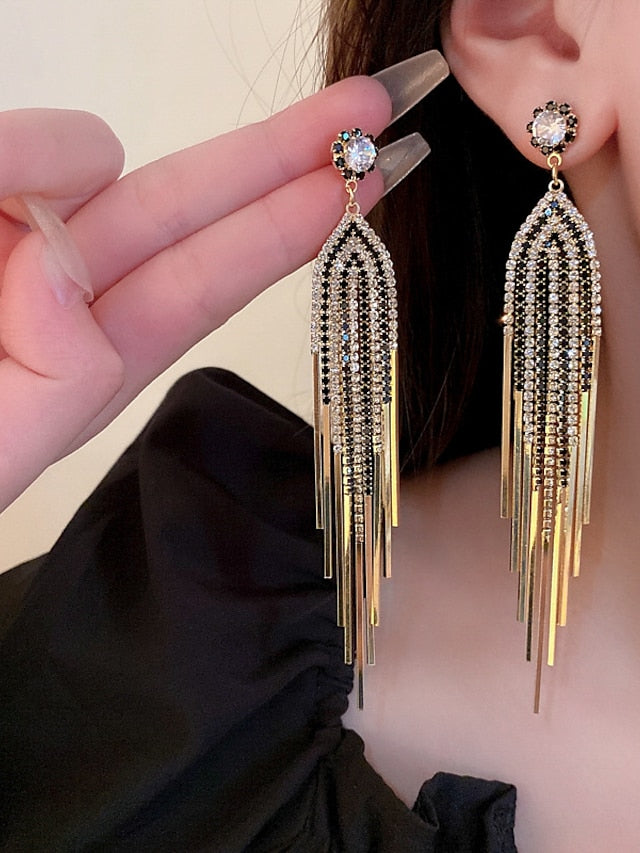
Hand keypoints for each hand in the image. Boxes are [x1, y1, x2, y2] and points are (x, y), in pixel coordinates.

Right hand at [0, 77, 391, 511]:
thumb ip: (52, 370)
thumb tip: (62, 264)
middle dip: (277, 158)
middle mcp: (43, 295)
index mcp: (75, 365)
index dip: (285, 231)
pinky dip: (7, 164)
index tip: (365, 186)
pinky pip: (5, 156)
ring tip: (10, 252)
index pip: (201, 282)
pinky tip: (0, 216)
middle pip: (183, 214)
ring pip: (72, 163)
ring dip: (46, 172)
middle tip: (373, 107)